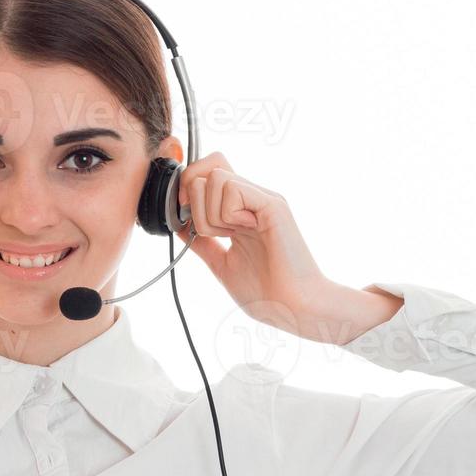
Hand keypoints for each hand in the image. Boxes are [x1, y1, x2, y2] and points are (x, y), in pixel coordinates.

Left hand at [173, 151, 340, 341]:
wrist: (293, 307)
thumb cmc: (266, 293)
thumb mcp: (222, 264)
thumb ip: (203, 244)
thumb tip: (181, 227)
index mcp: (241, 210)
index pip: (207, 172)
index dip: (188, 190)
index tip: (187, 220)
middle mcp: (252, 198)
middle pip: (207, 169)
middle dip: (196, 204)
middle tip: (216, 233)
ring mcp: (263, 199)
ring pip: (215, 179)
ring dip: (212, 215)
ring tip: (234, 236)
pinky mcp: (272, 205)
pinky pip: (232, 189)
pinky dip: (227, 214)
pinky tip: (246, 231)